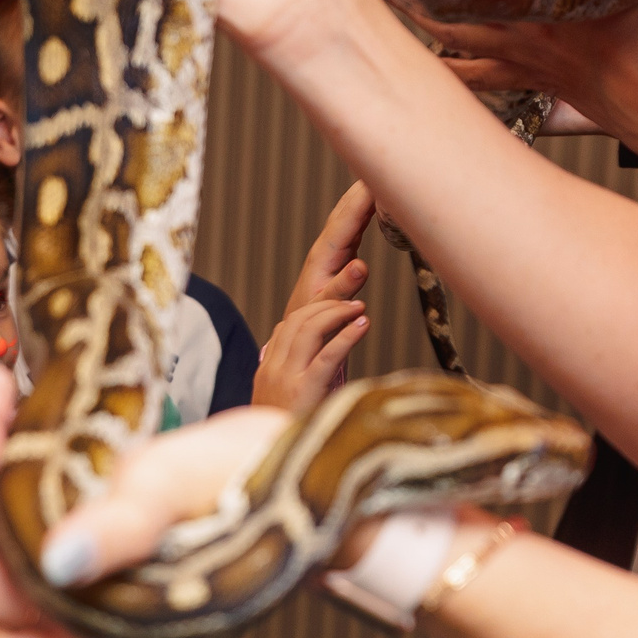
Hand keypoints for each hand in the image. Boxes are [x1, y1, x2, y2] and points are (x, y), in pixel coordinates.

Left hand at [0, 366, 281, 637]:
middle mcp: (79, 623)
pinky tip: (15, 404)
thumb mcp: (192, 491)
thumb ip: (125, 530)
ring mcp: (79, 579)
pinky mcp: (83, 531)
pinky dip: (7, 460)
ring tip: (3, 396)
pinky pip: (16, 508)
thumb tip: (57, 561)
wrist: (305, 462)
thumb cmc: (264, 482)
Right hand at [254, 183, 373, 412]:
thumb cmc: (301, 404)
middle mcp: (287, 336)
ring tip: (362, 276)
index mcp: (295, 323)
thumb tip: (352, 302)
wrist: (270, 444)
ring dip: (338, 297)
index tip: (366, 192)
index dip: (343, 228)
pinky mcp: (301, 387)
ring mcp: (289, 363)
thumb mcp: (316, 360)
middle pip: (312, 277)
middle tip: (367, 204)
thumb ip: (328, 332)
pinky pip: (324, 356)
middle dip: (340, 238)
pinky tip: (362, 323)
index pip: (320, 265)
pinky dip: (343, 338)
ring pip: (312, 318)